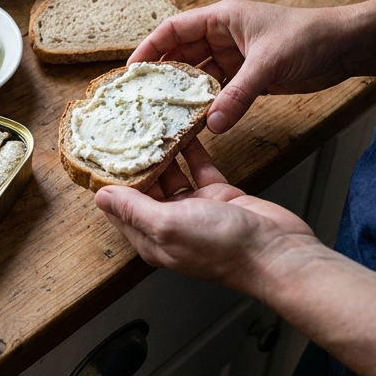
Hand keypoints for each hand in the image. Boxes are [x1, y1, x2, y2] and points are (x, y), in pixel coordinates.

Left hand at [93, 137, 315, 296]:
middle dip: (134, 161)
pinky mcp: (220, 195)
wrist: (275, 251)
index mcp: (152, 238)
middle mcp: (171, 224)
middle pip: (144, 188)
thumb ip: (134, 210)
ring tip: (151, 124)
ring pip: (173, 174)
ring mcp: (197, 209)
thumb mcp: (168, 225)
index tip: (100, 152)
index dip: (109, 181)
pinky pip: (200, 168)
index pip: (120, 208)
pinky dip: (193, 150)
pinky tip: (187, 130)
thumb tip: (101, 197)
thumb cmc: (223, 247)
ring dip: (163, 152)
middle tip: (124, 130)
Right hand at [129, 0, 375, 132]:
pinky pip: (221, 92)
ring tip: (163, 119)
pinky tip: (196, 124)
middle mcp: (224, 36)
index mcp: (222, 18)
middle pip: (182, 55)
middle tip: (141, 103)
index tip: (130, 72)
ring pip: (200, 77)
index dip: (149, 49)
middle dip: (163, 77)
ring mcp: (237, 57)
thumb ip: (239, 95)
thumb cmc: (309, 38)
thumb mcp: (269, 64)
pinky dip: (209, 106)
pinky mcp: (251, 77)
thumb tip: (211, 124)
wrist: (346, 47)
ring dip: (185, 96)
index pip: (173, 29)